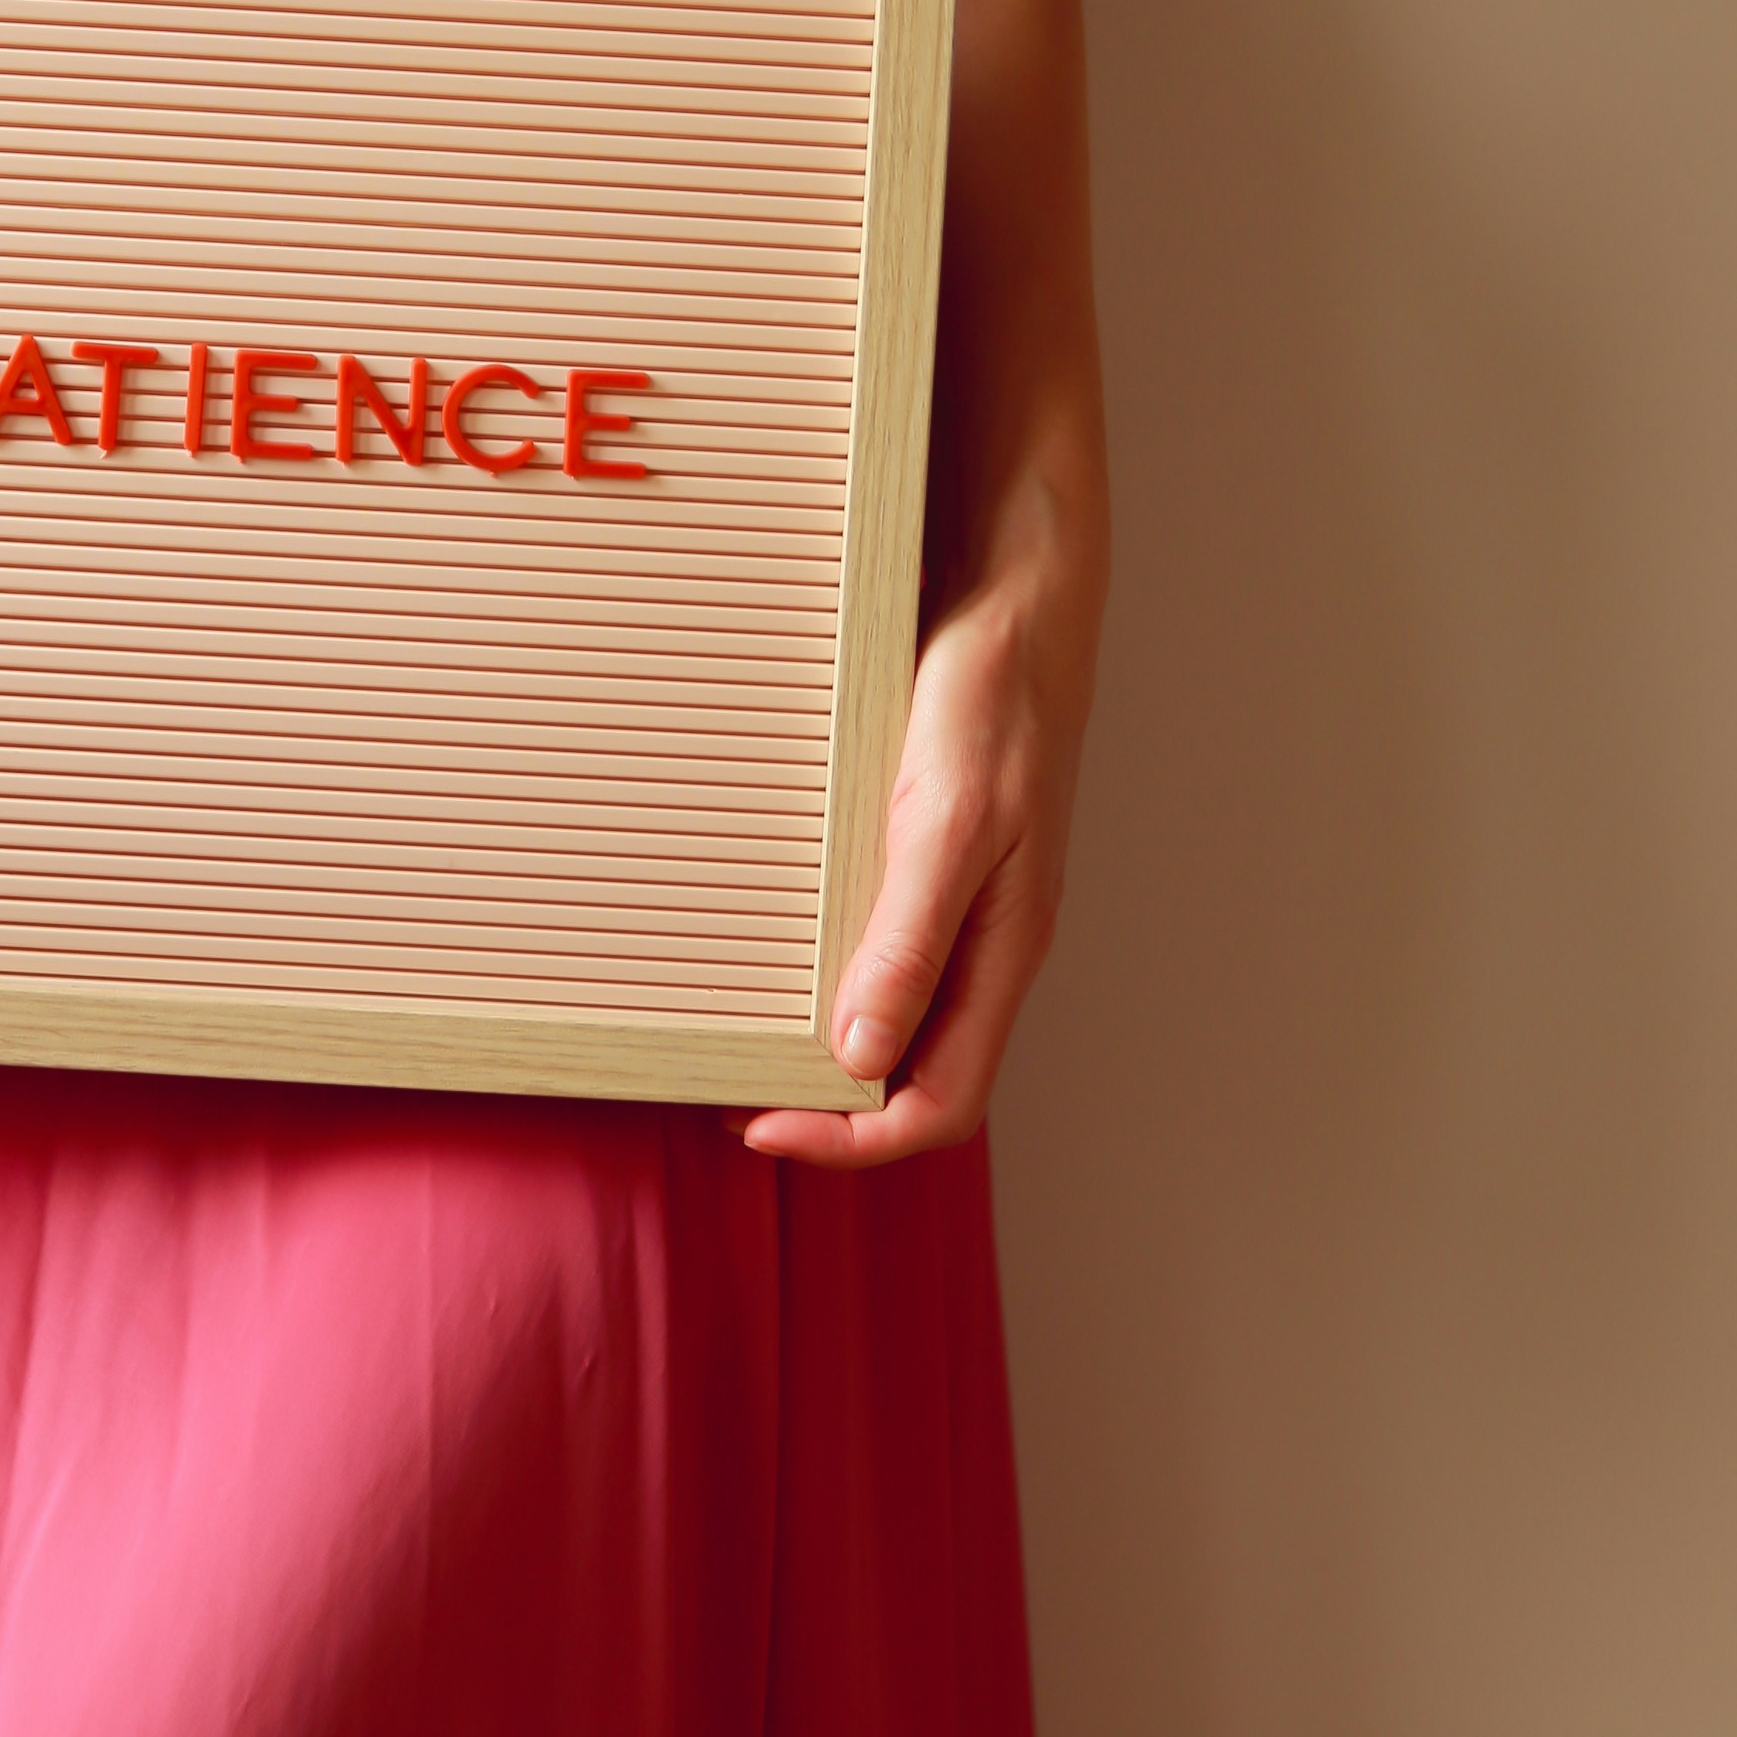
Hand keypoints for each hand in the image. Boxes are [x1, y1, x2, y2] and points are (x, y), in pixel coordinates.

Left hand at [742, 546, 1096, 1169]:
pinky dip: (823, 981)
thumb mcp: (947, 821)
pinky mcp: (930, 864)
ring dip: (820, 1051)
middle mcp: (986, 948)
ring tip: (737, 1038)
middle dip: (825, 1109)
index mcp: (1005, 953)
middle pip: (913, 1081)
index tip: (757, 1125)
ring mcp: (961, 909)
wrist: (1013, 598)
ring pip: (895, 1024)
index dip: (851, 1139)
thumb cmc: (993, 700)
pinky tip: (769, 958)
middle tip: (723, 1089)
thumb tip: (860, 1055)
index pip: (940, 1106)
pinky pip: (880, 955)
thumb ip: (910, 940)